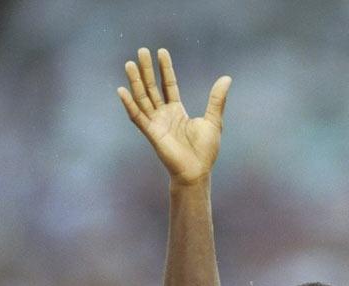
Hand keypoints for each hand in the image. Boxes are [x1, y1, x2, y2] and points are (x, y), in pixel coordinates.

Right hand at [117, 48, 231, 185]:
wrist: (197, 172)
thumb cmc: (205, 151)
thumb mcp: (214, 121)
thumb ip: (216, 100)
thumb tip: (227, 78)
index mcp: (177, 111)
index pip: (168, 85)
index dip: (165, 69)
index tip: (161, 52)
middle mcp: (164, 115)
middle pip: (152, 87)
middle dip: (147, 70)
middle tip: (142, 50)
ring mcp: (156, 124)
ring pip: (143, 98)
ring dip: (135, 82)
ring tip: (130, 63)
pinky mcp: (151, 134)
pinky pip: (137, 117)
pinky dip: (129, 105)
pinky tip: (122, 91)